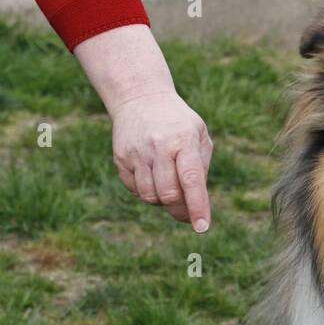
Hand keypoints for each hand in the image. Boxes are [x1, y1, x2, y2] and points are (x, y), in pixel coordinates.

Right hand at [109, 90, 212, 230]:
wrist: (140, 97)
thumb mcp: (199, 135)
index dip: (196, 206)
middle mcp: (158, 147)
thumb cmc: (177, 122)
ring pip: (150, 197)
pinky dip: (146, 192)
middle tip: (186, 213)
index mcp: (183, 141)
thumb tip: (196, 204)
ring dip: (162, 201)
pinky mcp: (121, 159)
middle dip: (180, 210)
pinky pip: (134, 190)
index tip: (202, 227)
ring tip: (168, 186)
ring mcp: (137, 153)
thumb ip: (201, 168)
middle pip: (168, 195)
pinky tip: (152, 176)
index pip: (191, 180)